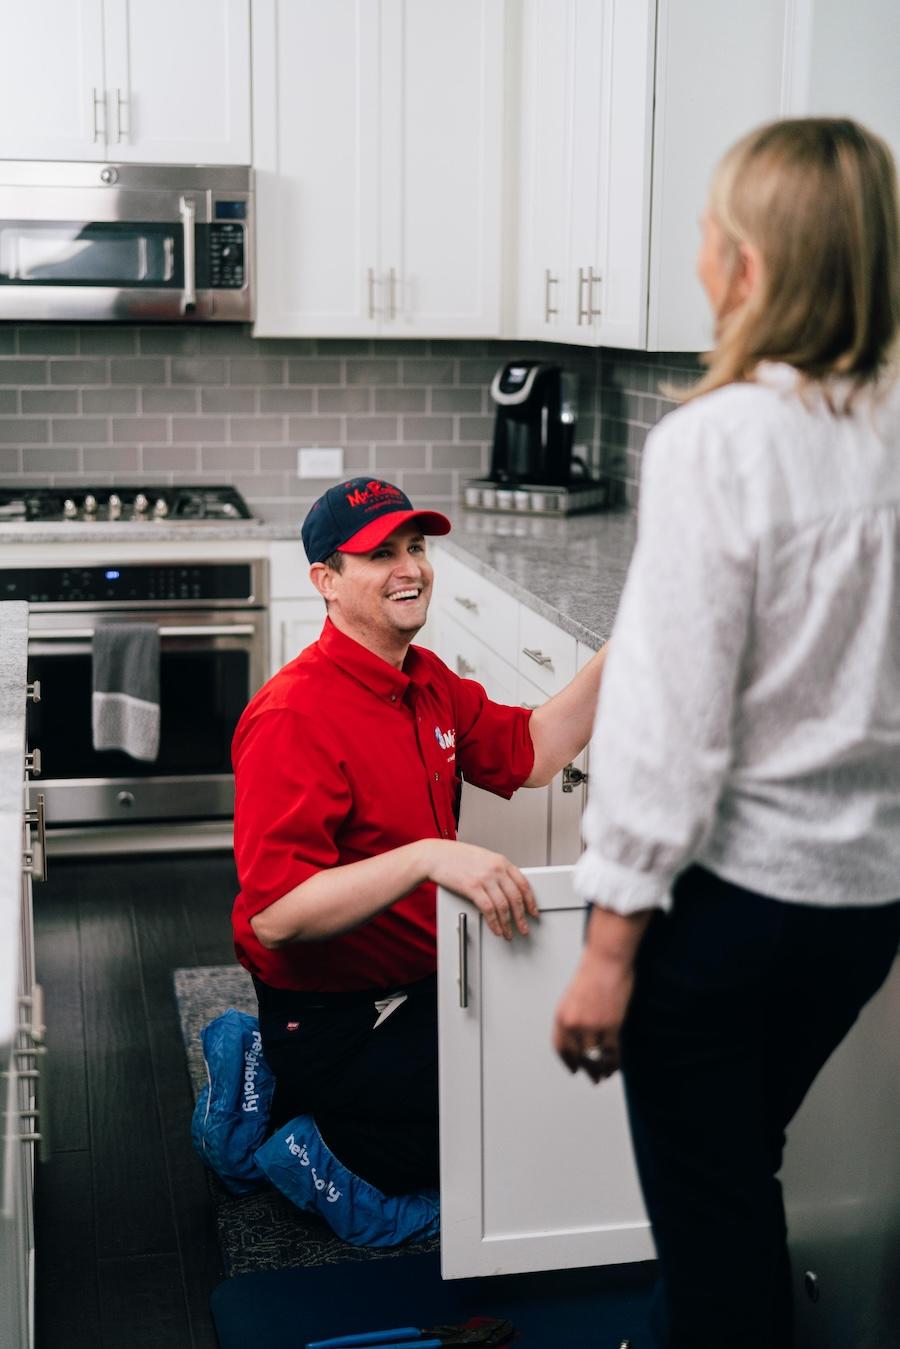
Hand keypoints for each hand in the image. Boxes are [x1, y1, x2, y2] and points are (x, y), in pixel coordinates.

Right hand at [423, 839, 538, 939]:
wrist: (435, 856)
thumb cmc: (455, 857)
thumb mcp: (482, 858)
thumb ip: (496, 870)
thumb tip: (507, 888)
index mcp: (501, 861)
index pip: (523, 884)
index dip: (531, 901)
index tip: (533, 912)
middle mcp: (496, 869)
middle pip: (516, 898)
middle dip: (522, 917)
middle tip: (524, 928)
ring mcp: (485, 878)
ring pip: (504, 906)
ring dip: (508, 924)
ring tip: (509, 933)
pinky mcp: (472, 888)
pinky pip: (489, 910)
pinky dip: (494, 923)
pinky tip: (496, 929)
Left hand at [553, 946, 635, 1080]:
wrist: (606, 960)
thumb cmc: (593, 973)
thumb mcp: (574, 997)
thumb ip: (574, 1016)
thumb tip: (581, 1035)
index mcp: (561, 1016)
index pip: (560, 1047)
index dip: (567, 1061)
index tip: (573, 1070)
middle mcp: (573, 1024)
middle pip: (578, 1056)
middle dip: (587, 1070)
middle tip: (594, 1079)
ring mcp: (592, 1026)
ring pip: (595, 1057)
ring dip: (600, 1069)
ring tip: (605, 1076)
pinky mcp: (611, 1025)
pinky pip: (611, 1052)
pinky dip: (614, 1062)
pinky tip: (615, 1066)